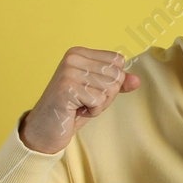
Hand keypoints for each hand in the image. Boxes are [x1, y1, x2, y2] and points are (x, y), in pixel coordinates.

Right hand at [19, 47, 140, 153]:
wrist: (45, 129)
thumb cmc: (72, 108)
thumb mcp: (98, 92)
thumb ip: (117, 83)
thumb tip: (137, 80)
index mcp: (79, 53)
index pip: (118, 61)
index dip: (112, 81)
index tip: (91, 89)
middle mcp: (72, 58)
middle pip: (116, 75)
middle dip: (107, 95)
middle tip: (85, 100)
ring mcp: (68, 72)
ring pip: (110, 88)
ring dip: (99, 104)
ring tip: (79, 104)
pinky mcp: (67, 88)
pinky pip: (99, 101)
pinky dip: (92, 111)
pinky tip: (75, 110)